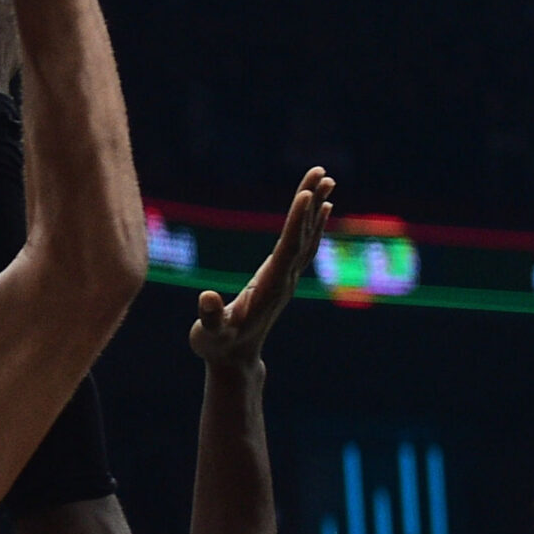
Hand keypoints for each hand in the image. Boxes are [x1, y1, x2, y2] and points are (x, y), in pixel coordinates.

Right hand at [189, 169, 334, 368]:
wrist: (234, 360)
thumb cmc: (217, 346)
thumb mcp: (208, 335)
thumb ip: (209, 318)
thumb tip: (206, 299)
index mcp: (270, 287)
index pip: (288, 249)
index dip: (297, 223)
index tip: (307, 195)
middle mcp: (285, 279)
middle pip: (303, 235)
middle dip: (311, 203)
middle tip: (321, 172)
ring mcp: (287, 278)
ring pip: (306, 237)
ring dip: (316, 207)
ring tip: (326, 179)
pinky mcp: (282, 276)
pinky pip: (302, 244)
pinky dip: (312, 222)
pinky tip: (320, 206)